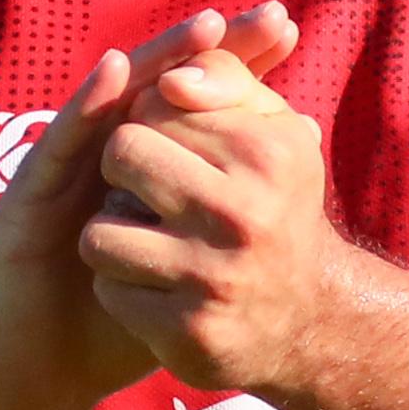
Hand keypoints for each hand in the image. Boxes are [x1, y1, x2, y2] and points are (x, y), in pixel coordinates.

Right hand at [0, 3, 299, 409]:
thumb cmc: (113, 327)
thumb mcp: (184, 273)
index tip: (285, 28)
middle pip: (159, 86)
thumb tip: (299, 172)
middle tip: (261, 16)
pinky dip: (85, 105)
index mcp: (141, 171)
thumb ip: (221, 225)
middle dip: (210, 49)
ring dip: (157, 60)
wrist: (42, 379)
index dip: (234, 66)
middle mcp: (102, 158)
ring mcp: (63, 174)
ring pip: (113, 103)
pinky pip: (58, 144)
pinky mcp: (26, 198)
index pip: (192, 103)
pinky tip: (115, 73)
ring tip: (204, 28)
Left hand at [79, 37, 345, 392]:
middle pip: (121, 154)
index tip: (177, 150)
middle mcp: (244, 215)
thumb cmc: (273, 205)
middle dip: (124, 172)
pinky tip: (161, 290)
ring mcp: (213, 278)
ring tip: (154, 245)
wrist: (309, 321)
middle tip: (153, 195)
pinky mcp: (188, 333)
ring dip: (115, 236)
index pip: (154, 104)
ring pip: (99, 231)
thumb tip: (171, 76)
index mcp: (266, 154)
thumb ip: (224, 77)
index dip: (150, 123)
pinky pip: (108, 290)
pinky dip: (124, 288)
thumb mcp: (270, 129)